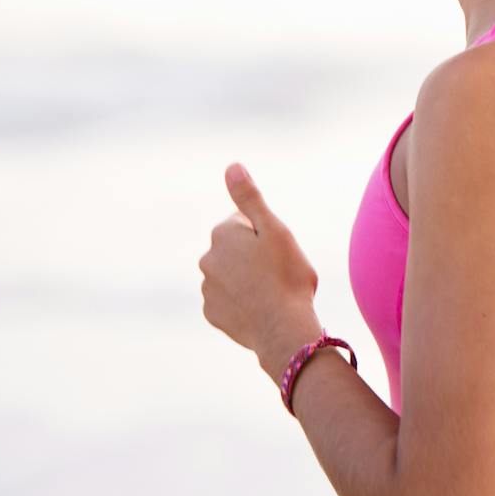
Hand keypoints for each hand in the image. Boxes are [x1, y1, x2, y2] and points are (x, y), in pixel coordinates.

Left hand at [198, 163, 322, 379]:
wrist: (282, 329)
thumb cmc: (286, 276)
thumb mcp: (274, 230)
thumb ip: (250, 198)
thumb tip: (232, 166)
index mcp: (223, 234)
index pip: (244, 222)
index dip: (266, 234)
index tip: (279, 250)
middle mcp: (207, 259)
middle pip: (235, 249)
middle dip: (253, 256)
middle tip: (279, 271)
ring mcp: (208, 288)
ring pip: (231, 275)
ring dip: (247, 279)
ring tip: (273, 292)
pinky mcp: (212, 314)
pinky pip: (228, 300)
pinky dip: (242, 302)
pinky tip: (261, 308)